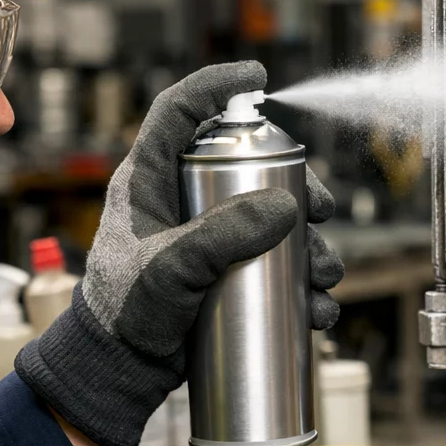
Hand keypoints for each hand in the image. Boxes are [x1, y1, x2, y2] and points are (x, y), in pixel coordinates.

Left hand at [16, 61, 341, 445]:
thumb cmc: (124, 312)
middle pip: (250, 167)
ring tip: (324, 273)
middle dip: (297, 187)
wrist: (121, 369)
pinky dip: (304, 283)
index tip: (257, 76)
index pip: (178, 112)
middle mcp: (183, 199)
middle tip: (320, 211)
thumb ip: (221, 236)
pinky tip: (317, 306)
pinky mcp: (226, 270)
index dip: (215, 84)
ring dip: (311, 243)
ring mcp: (208, 235)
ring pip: (274, 219)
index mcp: (152, 179)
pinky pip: (276, 263)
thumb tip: (288, 206)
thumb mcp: (169, 269)